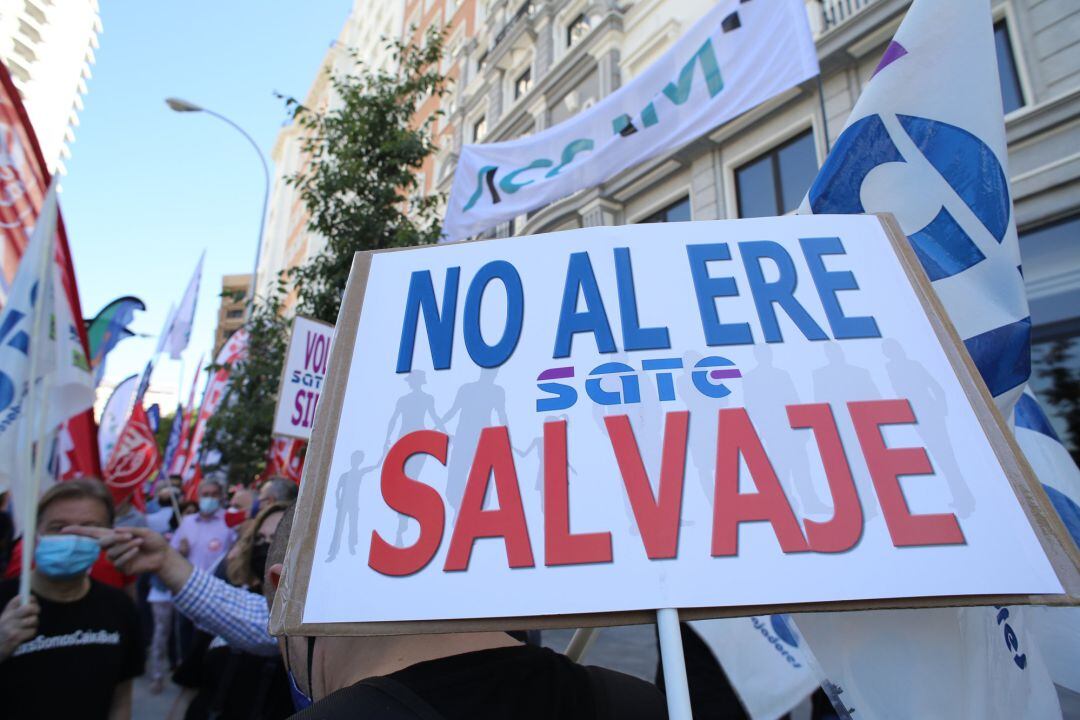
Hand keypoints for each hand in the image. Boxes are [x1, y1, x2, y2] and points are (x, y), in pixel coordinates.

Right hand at [0, 595, 38, 661]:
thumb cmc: (3, 634)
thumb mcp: (6, 620)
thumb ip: (16, 610)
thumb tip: (32, 601)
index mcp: (6, 612)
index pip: (19, 599)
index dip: (31, 599)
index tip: (34, 602)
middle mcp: (8, 618)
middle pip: (28, 608)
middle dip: (36, 609)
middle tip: (35, 614)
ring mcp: (11, 628)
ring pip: (33, 620)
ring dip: (34, 624)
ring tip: (27, 628)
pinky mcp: (15, 638)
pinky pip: (32, 631)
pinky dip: (31, 633)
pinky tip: (24, 636)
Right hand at [64, 526, 193, 592]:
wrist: (163, 555)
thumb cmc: (153, 541)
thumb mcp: (142, 532)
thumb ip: (128, 531)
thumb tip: (114, 530)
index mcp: (114, 536)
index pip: (92, 533)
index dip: (78, 531)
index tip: (63, 530)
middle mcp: (112, 547)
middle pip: (101, 542)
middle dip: (115, 539)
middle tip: (131, 536)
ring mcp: (115, 558)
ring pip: (112, 552)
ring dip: (126, 546)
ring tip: (139, 542)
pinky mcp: (121, 568)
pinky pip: (118, 561)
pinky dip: (128, 554)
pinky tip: (137, 550)